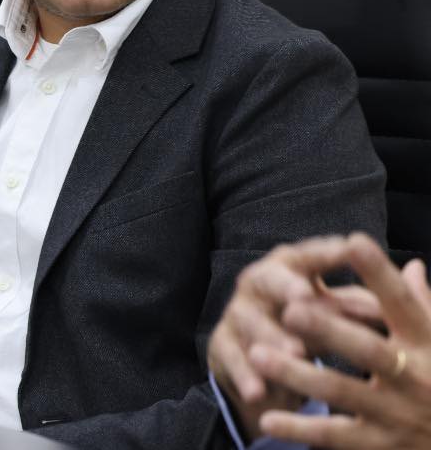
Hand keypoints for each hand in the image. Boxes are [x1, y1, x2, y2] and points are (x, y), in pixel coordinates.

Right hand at [207, 235, 380, 437]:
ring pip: (250, 321)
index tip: (349, 249)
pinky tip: (259, 392)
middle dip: (285, 286)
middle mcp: (258, 284)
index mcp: (288, 267)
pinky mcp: (222, 345)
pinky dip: (245, 376)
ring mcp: (236, 313)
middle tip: (304, 296)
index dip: (326, 253)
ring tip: (295, 353)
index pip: (307, 255)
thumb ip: (359, 304)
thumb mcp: (332, 312)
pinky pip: (232, 359)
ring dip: (271, 336)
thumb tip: (399, 298)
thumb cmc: (307, 325)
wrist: (260, 360)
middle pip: (268, 278)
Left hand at [252, 235, 430, 449]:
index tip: (354, 242)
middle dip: (329, 330)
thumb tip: (412, 264)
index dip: (381, 275)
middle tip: (288, 310)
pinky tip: (266, 419)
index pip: (404, 303)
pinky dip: (300, 429)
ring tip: (258, 355)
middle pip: (369, 350)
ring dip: (299, 374)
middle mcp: (415, 377)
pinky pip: (335, 437)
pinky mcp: (381, 445)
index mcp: (428, 344)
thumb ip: (422, 306)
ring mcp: (397, 414)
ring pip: (342, 392)